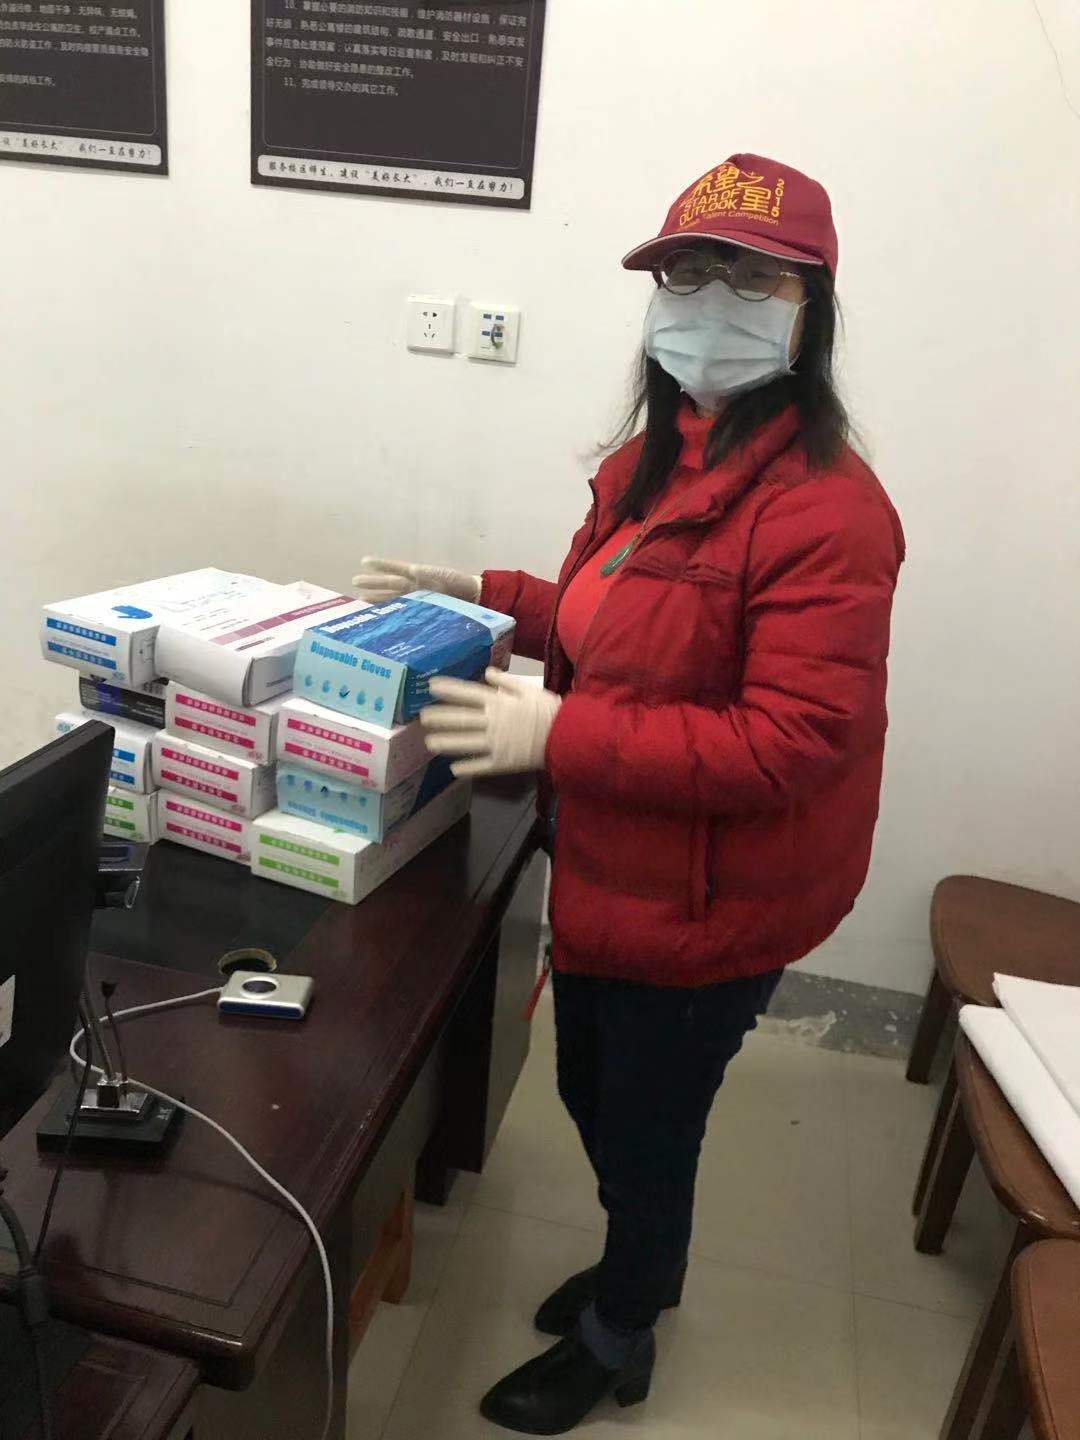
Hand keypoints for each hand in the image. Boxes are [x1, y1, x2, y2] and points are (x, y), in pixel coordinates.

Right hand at [352, 557, 481, 604]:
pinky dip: (391, 615)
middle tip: (354, 583)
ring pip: (392, 598)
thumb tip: (412, 569)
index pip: (395, 569)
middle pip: (389, 585)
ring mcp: (416, 600)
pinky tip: (380, 618)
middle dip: (373, 584)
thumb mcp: (445, 576)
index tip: (364, 561)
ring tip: (360, 600)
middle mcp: (414, 587)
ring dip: (377, 599)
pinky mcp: (420, 612)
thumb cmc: (460, 584)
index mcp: (418, 575)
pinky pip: (402, 613)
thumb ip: (429, 573)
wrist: (473, 599)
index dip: (381, 565)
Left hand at [421, 669, 561, 777]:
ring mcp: (496, 744)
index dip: (449, 689)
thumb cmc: (550, 711)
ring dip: (446, 742)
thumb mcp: (530, 690)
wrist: (568, 736)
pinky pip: (481, 766)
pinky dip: (467, 767)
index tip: (431, 686)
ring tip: (429, 743)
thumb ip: (507, 682)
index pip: (468, 693)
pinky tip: (453, 769)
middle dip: (439, 717)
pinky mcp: (503, 762)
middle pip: (461, 719)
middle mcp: (493, 722)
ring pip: (465, 743)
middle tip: (421, 717)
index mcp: (500, 702)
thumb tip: (488, 673)